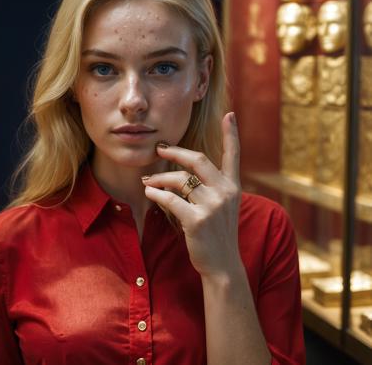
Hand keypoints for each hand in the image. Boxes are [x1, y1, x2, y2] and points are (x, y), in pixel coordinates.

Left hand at [143, 112, 241, 277]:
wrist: (223, 265)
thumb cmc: (217, 234)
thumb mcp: (221, 207)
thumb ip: (210, 187)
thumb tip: (182, 170)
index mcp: (232, 186)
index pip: (233, 155)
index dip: (232, 133)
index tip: (230, 114)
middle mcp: (225, 192)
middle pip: (197, 159)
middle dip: (175, 151)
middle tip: (159, 149)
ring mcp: (212, 206)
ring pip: (179, 179)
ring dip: (159, 178)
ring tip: (148, 182)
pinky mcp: (197, 220)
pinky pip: (170, 199)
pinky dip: (156, 194)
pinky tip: (149, 194)